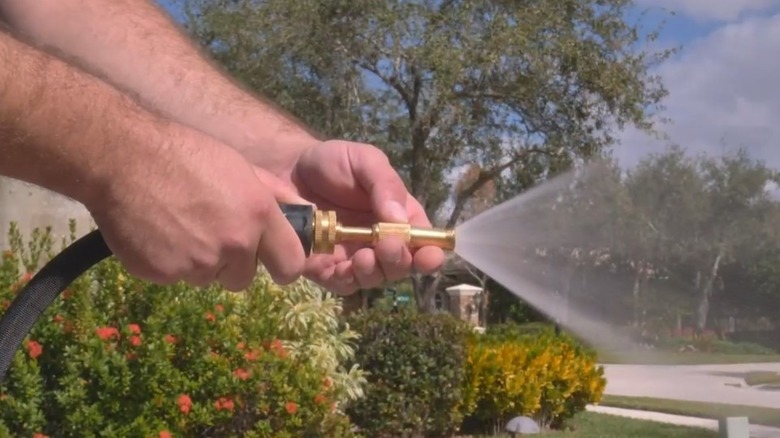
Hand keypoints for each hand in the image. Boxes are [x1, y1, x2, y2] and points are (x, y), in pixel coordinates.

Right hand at [87, 125, 307, 290]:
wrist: (123, 158)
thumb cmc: (186, 155)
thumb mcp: (240, 167)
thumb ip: (275, 196)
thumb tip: (307, 213)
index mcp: (258, 215)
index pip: (291, 265)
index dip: (283, 267)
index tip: (273, 264)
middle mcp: (234, 244)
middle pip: (243, 279)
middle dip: (231, 264)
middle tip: (210, 233)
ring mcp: (198, 262)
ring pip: (207, 278)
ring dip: (198, 261)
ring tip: (178, 225)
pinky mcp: (164, 274)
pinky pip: (174, 278)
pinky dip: (168, 262)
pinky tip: (156, 233)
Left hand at [285, 140, 445, 293]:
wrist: (287, 169)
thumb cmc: (333, 162)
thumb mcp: (365, 161)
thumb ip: (385, 185)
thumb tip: (399, 219)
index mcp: (400, 218)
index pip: (424, 243)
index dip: (430, 254)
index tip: (428, 257)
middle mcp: (381, 242)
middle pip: (402, 266)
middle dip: (399, 261)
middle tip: (386, 246)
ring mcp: (354, 257)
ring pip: (374, 278)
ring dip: (374, 273)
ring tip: (364, 258)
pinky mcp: (327, 268)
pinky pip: (342, 284)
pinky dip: (346, 280)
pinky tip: (342, 268)